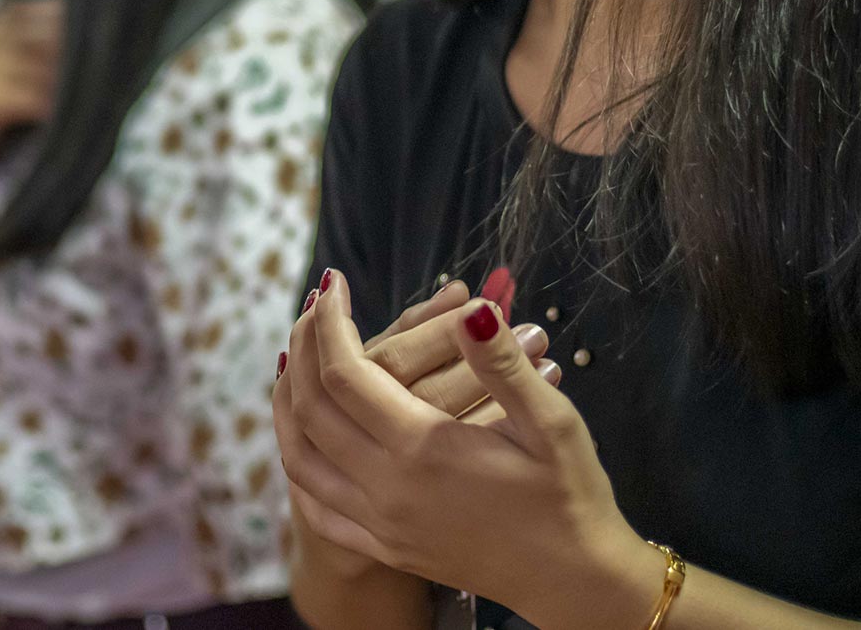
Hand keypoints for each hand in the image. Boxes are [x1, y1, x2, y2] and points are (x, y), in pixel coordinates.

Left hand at [274, 270, 649, 626]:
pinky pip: (316, 503)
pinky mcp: (384, 547)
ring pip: (299, 456)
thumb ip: (503, 365)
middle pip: (310, 407)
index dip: (331, 320)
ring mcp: (379, 524)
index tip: (333, 282)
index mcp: (422, 450)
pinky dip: (299, 460)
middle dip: (304, 346)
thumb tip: (472, 311)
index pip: (345, 372)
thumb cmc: (569, 494)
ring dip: (287, 401)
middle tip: (316, 305)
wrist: (573, 579)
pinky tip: (305, 435)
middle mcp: (386, 489)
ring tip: (297, 358)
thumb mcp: (552, 422)